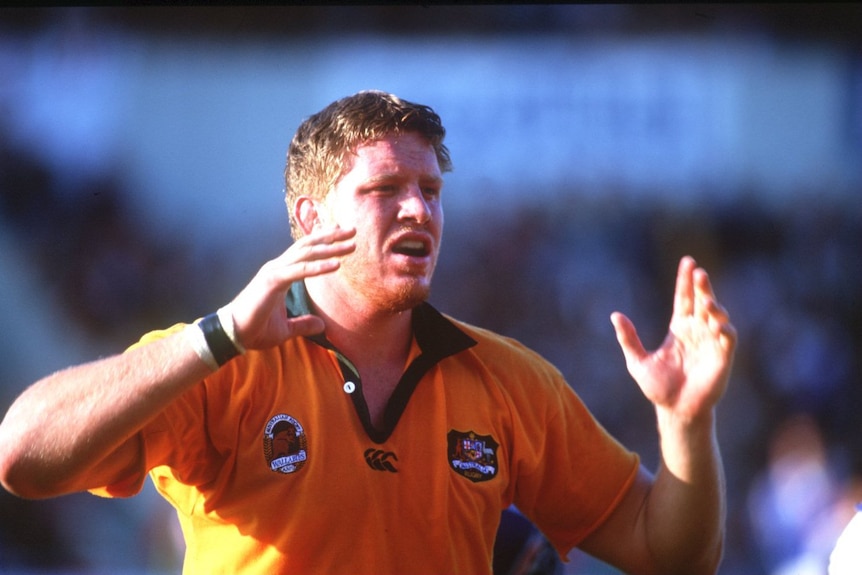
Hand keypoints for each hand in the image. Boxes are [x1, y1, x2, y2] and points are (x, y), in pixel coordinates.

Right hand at [222, 226, 355, 349]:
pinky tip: (336, 264)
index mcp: (280, 273)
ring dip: (329, 248)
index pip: (304, 252)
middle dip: (331, 237)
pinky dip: (318, 266)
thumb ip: (303, 324)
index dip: (322, 241)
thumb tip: (321, 325)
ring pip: (306, 254)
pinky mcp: (272, 282)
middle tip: (353, 230)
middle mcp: (277, 267)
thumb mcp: (286, 329)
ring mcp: (273, 272)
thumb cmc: (255, 329)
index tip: (341, 233)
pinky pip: (299, 271)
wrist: (233, 335)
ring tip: (350, 244)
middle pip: (308, 246)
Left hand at [610, 256, 735, 422]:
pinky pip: (727, 340)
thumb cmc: (657, 387)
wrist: (674, 411)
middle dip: (702, 287)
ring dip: (714, 307)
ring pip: (717, 317)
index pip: (684, 298)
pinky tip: (717, 325)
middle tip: (699, 272)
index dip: (686, 280)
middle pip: (702, 302)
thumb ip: (628, 339)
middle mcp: (697, 332)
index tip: (688, 261)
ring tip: (706, 301)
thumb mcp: (637, 361)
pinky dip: (724, 331)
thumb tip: (615, 315)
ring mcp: (711, 343)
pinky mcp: (722, 359)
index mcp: (679, 328)